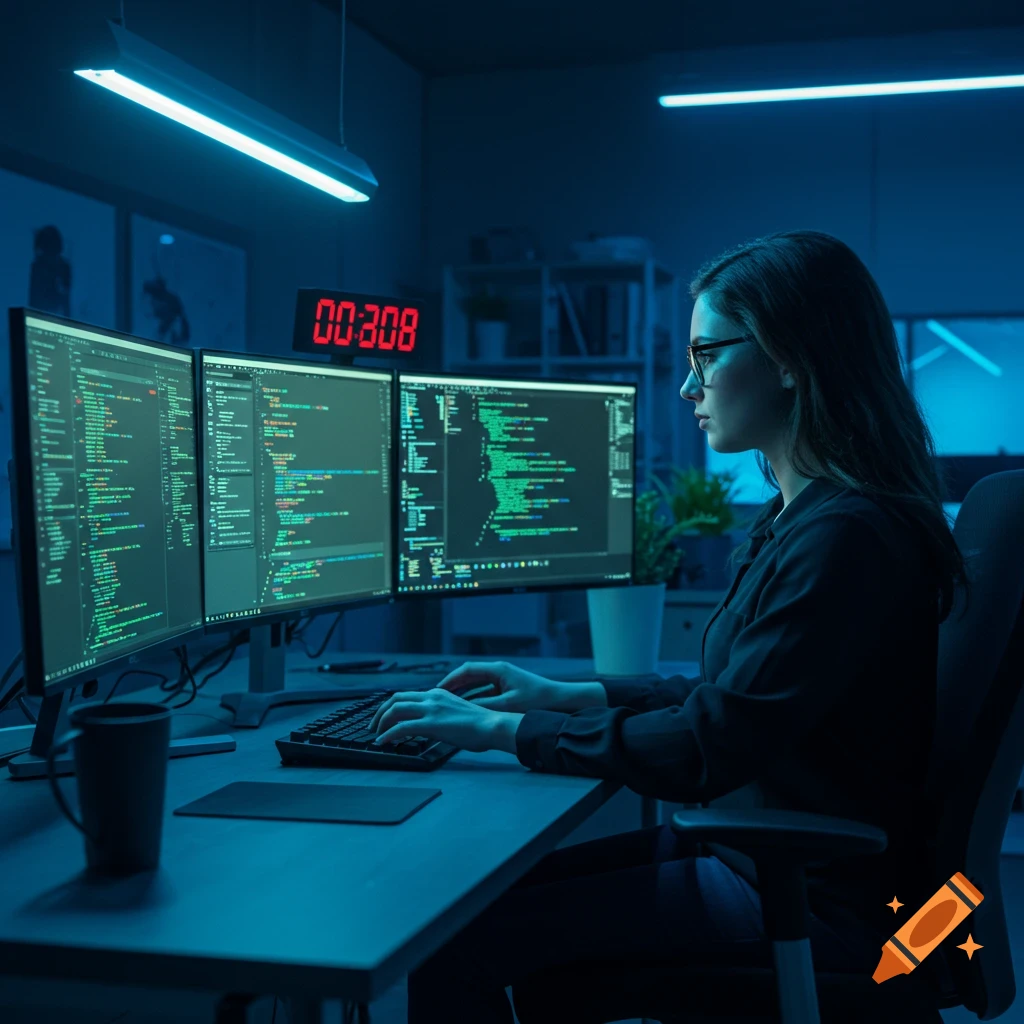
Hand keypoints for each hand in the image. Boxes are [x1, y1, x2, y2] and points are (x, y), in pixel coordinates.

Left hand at [369, 688, 521, 753]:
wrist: (492, 725)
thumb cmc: (481, 724)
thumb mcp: (457, 713)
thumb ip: (441, 715)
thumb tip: (431, 726)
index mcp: (438, 694)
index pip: (408, 696)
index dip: (392, 706)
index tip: (386, 718)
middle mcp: (432, 697)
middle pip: (396, 699)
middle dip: (380, 712)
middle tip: (374, 725)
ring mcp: (431, 709)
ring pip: (395, 710)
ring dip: (381, 722)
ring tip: (375, 734)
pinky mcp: (431, 723)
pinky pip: (401, 727)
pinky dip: (388, 734)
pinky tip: (383, 742)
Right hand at [436, 660, 566, 713]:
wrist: (560, 700)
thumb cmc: (538, 699)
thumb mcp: (509, 705)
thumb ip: (486, 706)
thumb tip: (465, 709)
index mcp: (498, 670)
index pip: (467, 670)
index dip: (451, 679)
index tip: (438, 689)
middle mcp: (499, 671)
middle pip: (470, 676)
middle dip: (454, 686)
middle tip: (438, 696)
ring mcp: (504, 680)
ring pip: (477, 685)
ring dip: (464, 693)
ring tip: (449, 704)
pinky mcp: (508, 689)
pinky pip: (486, 692)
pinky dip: (476, 699)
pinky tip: (469, 709)